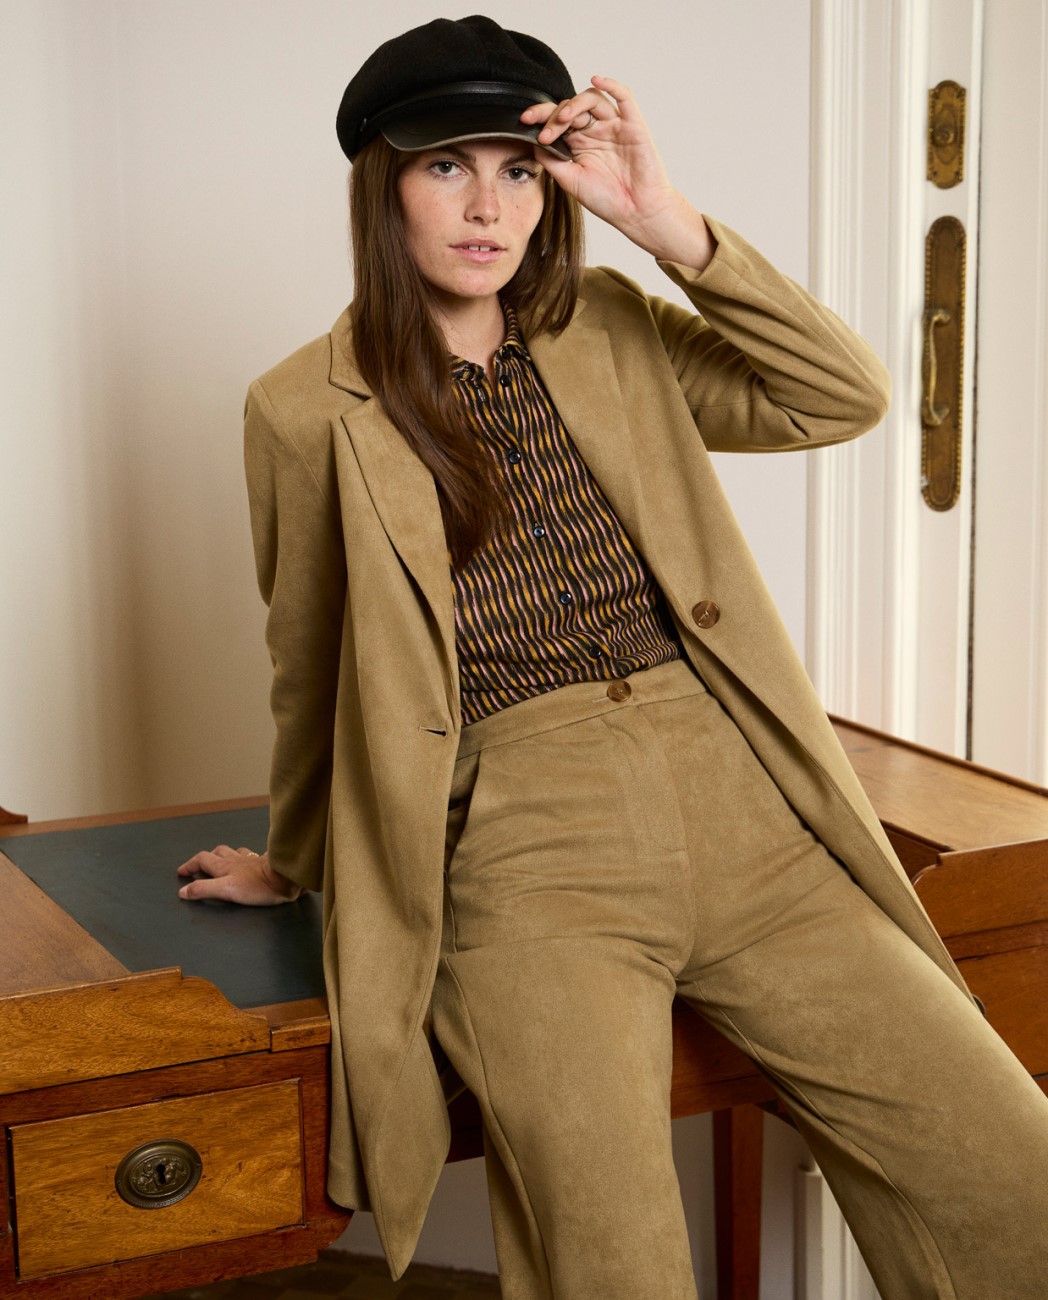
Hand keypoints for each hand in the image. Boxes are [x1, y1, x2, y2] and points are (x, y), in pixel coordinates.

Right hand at [176, 845, 302, 905]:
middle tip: (200, 866)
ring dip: (225, 855)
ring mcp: (252, 860)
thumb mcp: (226, 890)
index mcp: (225, 866)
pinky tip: (249, 862)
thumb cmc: (257, 885)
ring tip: (222, 861)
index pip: (202, 859)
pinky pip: (251, 856)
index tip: (182, 872)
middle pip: (217, 852)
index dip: (190, 865)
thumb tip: (183, 891)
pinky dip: (245, 858)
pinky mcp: (265, 863)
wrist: (286, 878)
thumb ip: (204, 889)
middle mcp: (237, 859)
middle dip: (206, 858)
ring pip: (234, 852)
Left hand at [521, 76, 715, 269]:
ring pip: (592, 99)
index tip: (524, 120)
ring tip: (563, 119)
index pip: (557, 120)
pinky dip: (611, 84)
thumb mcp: (570, 181)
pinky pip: (624, 97)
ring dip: (574, 105)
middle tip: (545, 132)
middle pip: (571, 107)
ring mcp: (614, 126)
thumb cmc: (607, 200)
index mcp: (579, 143)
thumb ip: (551, 160)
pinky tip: (596, 79)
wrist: (636, 213)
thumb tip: (531, 140)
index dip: (540, 116)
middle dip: (554, 116)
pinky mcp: (633, 124)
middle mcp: (595, 131)